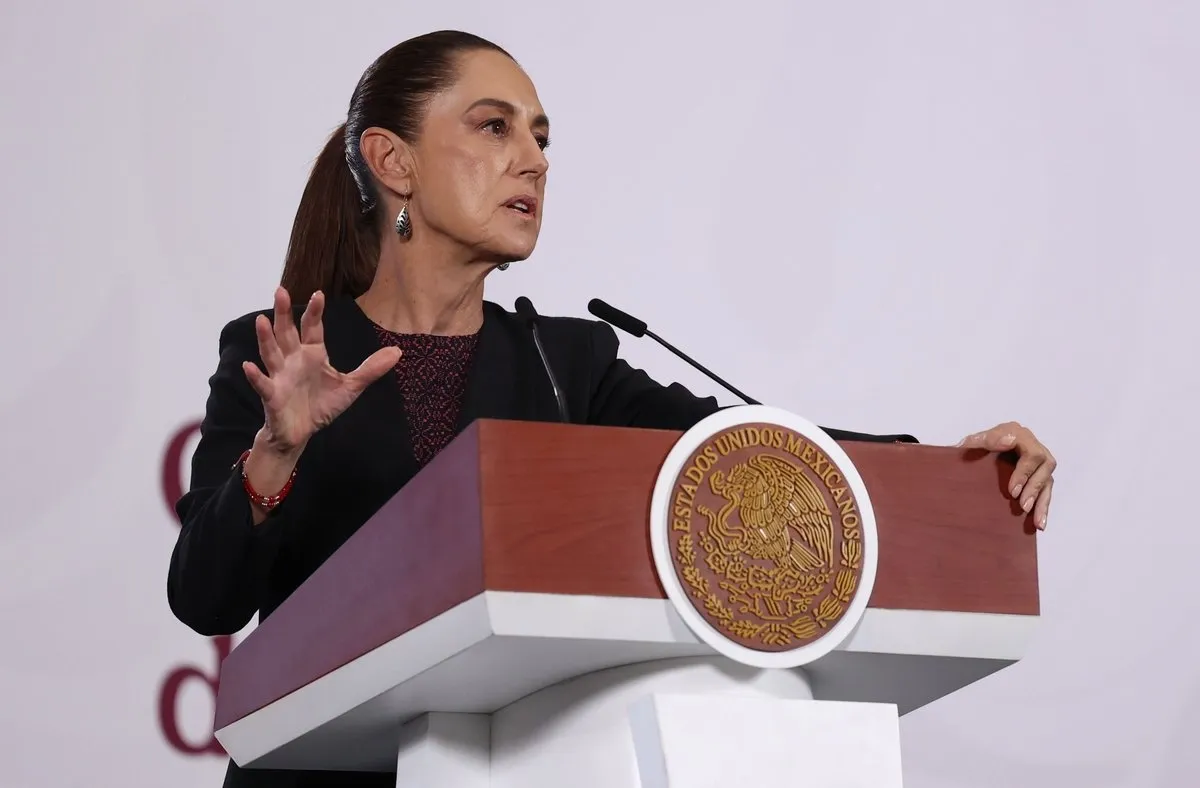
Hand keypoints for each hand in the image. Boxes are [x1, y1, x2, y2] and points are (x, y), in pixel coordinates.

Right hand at [243, 287, 400, 454]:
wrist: (301, 432)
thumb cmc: (322, 405)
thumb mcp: (351, 387)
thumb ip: (371, 369)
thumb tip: (397, 352)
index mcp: (312, 354)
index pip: (313, 329)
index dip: (315, 312)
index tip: (319, 294)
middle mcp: (293, 360)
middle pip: (287, 333)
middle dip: (284, 313)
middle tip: (280, 291)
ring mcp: (280, 376)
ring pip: (271, 353)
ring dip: (266, 338)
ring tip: (261, 321)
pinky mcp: (272, 396)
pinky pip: (263, 384)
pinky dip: (255, 376)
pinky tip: (248, 366)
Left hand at [958, 421, 1055, 530]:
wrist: (975, 450)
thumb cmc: (975, 445)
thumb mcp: (975, 441)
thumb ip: (984, 439)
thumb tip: (1007, 440)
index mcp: (1017, 433)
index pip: (1030, 454)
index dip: (1024, 473)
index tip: (1012, 491)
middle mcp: (1033, 445)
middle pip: (1043, 467)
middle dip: (1033, 489)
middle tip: (1022, 506)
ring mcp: (1039, 461)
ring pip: (1047, 481)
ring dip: (1042, 501)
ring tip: (1036, 520)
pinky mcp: (1041, 475)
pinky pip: (1046, 491)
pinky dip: (1043, 507)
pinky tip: (1040, 523)